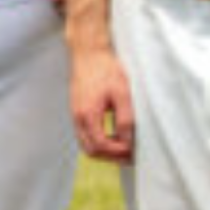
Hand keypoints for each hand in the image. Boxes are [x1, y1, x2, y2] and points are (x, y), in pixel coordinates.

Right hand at [69, 44, 135, 162]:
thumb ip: (125, 118)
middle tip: (129, 156)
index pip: (101, 145)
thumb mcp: (121, 93)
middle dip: (110, 157)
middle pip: (91, 150)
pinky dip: (98, 141)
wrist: (88, 53)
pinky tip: (112, 134)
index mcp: (88, 115)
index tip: (134, 152)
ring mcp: (75, 115)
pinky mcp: (76, 111)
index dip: (118, 152)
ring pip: (86, 144)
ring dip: (104, 150)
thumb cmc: (106, 69)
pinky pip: (85, 134)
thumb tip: (127, 141)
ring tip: (123, 147)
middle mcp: (78, 118)